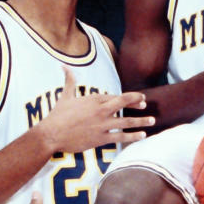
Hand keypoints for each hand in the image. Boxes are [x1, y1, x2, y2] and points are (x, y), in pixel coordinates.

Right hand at [37, 66, 152, 152]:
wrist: (51, 134)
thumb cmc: (57, 115)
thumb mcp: (65, 95)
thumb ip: (69, 80)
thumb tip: (63, 65)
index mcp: (94, 98)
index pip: (116, 96)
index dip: (130, 98)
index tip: (140, 99)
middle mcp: (101, 110)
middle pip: (124, 103)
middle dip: (137, 103)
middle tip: (147, 105)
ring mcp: (102, 124)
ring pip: (127, 121)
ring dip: (141, 121)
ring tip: (152, 121)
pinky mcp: (101, 138)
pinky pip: (121, 136)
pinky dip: (133, 136)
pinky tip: (142, 135)